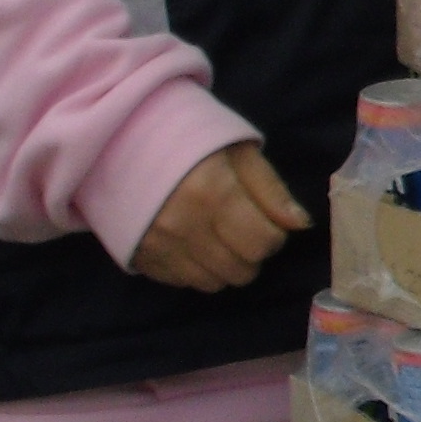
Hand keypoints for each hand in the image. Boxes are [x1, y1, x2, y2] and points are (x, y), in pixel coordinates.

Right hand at [128, 143, 308, 291]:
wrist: (120, 139)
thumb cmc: (190, 138)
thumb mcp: (238, 150)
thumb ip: (270, 189)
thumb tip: (300, 224)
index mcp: (213, 193)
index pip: (263, 243)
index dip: (273, 235)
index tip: (265, 220)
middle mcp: (184, 226)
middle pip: (240, 271)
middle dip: (251, 253)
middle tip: (242, 229)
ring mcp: (158, 245)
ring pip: (212, 283)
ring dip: (224, 265)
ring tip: (218, 236)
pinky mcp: (139, 257)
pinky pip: (181, 282)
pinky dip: (195, 269)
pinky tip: (192, 243)